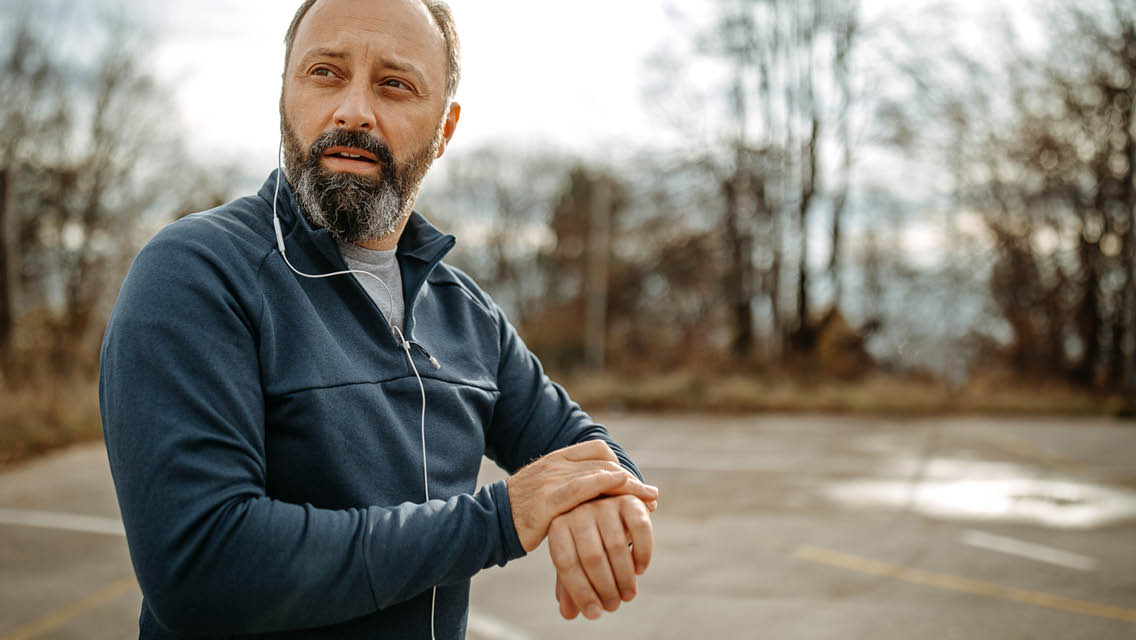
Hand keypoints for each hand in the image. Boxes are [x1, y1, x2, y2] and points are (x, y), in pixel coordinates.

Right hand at [507, 440, 657, 551]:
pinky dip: (605, 482)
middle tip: (651, 496)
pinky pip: (581, 487)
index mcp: (555, 459)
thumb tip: (595, 493)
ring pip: (599, 473)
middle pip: (604, 462)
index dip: (619, 465)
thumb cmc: (520, 512)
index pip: (597, 450)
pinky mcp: (549, 500)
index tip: (634, 484)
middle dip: (631, 480)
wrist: (489, 521)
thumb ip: (568, 485)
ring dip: (629, 485)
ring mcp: (551, 479)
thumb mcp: (545, 490)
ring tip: (649, 500)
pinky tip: (622, 485)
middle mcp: (555, 464)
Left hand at [548, 494, 654, 619]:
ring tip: (627, 595)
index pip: (566, 563)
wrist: (605, 505)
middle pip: (592, 557)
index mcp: (558, 526)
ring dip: (624, 577)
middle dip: (605, 588)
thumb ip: (569, 584)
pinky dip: (642, 553)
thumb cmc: (586, 540)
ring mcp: (605, 503)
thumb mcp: (574, 559)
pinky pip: (640, 529)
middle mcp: (579, 511)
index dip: (580, 592)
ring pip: (617, 546)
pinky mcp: (630, 500)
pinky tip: (640, 570)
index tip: (594, 613)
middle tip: (613, 606)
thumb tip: (568, 613)